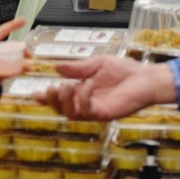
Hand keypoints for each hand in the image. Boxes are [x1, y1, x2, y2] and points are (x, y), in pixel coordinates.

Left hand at [0, 18, 25, 102]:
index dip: (11, 26)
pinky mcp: (2, 73)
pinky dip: (21, 68)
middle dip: (22, 48)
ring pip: (15, 57)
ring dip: (24, 59)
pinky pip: (14, 69)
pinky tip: (27, 69)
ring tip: (30, 64)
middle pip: (11, 46)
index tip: (23, 20)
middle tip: (29, 54)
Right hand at [34, 57, 176, 119]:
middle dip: (52, 100)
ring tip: (66, 87)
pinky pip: (86, 110)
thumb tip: (56, 67)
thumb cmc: (124, 71)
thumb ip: (77, 68)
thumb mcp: (97, 64)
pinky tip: (87, 86)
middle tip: (52, 88)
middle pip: (60, 109)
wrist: (145, 78)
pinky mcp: (103, 114)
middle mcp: (85, 102)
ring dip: (64, 101)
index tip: (34, 94)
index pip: (60, 97)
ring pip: (70, 114)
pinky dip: (83, 98)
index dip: (45, 97)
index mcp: (82, 90)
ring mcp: (94, 110)